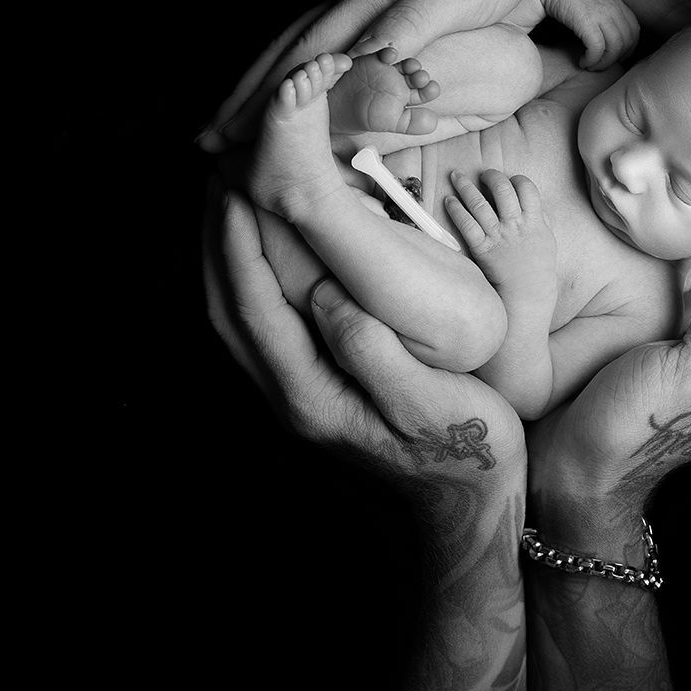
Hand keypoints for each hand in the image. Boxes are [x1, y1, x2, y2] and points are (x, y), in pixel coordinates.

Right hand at [197, 0, 540, 151]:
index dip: (272, 98)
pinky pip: (311, 33)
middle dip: (246, 96)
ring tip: (227, 114)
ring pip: (291, 40)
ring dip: (256, 79)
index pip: (309, 58)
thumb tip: (367, 56)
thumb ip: (415, 21)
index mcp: (370, 0)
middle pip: (285, 51)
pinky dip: (284, 59)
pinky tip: (276, 75)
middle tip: (207, 138)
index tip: (237, 132)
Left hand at [202, 178, 525, 494]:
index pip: (258, 311)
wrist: (470, 508)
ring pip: (243, 321)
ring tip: (232, 208)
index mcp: (313, 397)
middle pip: (233, 313)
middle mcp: (294, 398)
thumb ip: (374, 354)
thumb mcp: (430, 404)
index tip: (237, 191)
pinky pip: (267, 328)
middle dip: (220, 245)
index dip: (242, 247)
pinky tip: (271, 259)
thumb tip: (327, 295)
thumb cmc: (466, 454)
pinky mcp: (317, 392)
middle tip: (220, 183)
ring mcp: (301, 398)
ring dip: (231, 262)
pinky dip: (256, 283)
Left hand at [445, 169, 556, 296]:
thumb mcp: (547, 240)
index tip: (510, 180)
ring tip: (457, 176)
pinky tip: (449, 200)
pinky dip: (456, 209)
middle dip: (491, 176)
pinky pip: (466, 224)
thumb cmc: (539, 270)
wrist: (527, 295)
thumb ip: (541, 220)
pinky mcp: (482, 248)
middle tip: (483, 174)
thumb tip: (533, 204)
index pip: (526, 187)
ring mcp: (497, 236)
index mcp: (534, 221)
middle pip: (502, 189)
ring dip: (465, 186)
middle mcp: (515, 225)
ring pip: (479, 203)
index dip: (516, 179)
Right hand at [529, 0, 639, 70]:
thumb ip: (608, 14)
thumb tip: (612, 36)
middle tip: (601, 65)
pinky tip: (583, 62)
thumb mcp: (596, 2)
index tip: (614, 58)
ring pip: (615, 48)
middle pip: (627, 42)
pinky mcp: (587, 22)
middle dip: (615, 59)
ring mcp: (602, 14)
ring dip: (603, 63)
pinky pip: (597, 49)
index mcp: (617, 3)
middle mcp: (614, 8)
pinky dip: (592, 60)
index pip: (634, 32)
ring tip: (590, 66)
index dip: (627, 50)